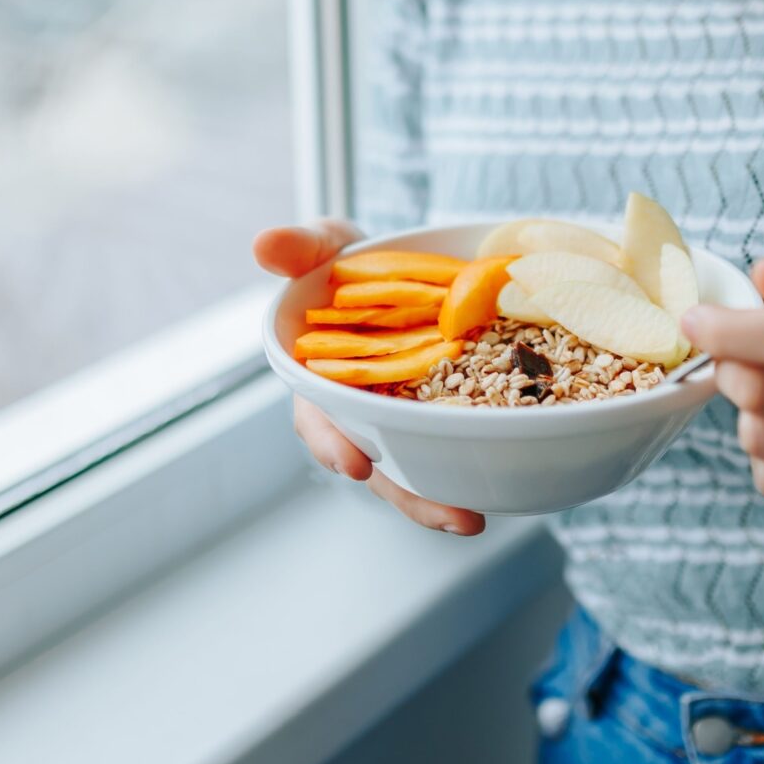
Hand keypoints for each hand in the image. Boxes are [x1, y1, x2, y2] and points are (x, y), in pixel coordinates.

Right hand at [254, 220, 485, 535]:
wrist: (400, 259)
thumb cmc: (350, 261)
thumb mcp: (326, 246)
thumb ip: (301, 248)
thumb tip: (263, 243)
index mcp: (321, 378)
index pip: (318, 419)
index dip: (332, 444)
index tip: (355, 464)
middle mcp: (359, 408)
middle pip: (376, 460)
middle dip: (408, 494)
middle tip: (452, 517)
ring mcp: (399, 414)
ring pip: (415, 463)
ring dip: (441, 496)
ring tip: (473, 520)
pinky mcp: (440, 410)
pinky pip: (452, 441)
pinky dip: (474, 461)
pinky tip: (500, 483)